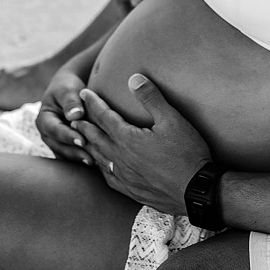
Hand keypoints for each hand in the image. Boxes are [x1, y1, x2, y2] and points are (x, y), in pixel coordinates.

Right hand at [35, 66, 89, 163]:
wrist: (69, 92)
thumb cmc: (67, 87)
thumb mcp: (67, 90)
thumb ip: (70, 101)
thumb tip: (75, 115)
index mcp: (44, 120)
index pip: (55, 131)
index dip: (68, 136)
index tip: (82, 140)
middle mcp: (48, 135)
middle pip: (60, 147)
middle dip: (76, 153)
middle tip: (92, 158)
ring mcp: (57, 143)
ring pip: (67, 155)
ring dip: (81, 159)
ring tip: (98, 163)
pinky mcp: (67, 148)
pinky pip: (74, 157)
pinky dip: (84, 159)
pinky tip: (99, 162)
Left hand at [75, 75, 210, 213]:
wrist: (195, 191)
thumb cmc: (187, 153)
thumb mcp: (172, 120)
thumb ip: (151, 98)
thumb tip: (134, 78)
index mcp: (127, 139)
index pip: (103, 116)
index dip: (93, 103)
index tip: (85, 93)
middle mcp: (120, 158)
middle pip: (95, 138)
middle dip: (84, 125)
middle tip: (74, 117)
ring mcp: (124, 177)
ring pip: (98, 159)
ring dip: (89, 146)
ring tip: (82, 139)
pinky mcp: (131, 191)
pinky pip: (108, 177)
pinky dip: (100, 167)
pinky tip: (103, 167)